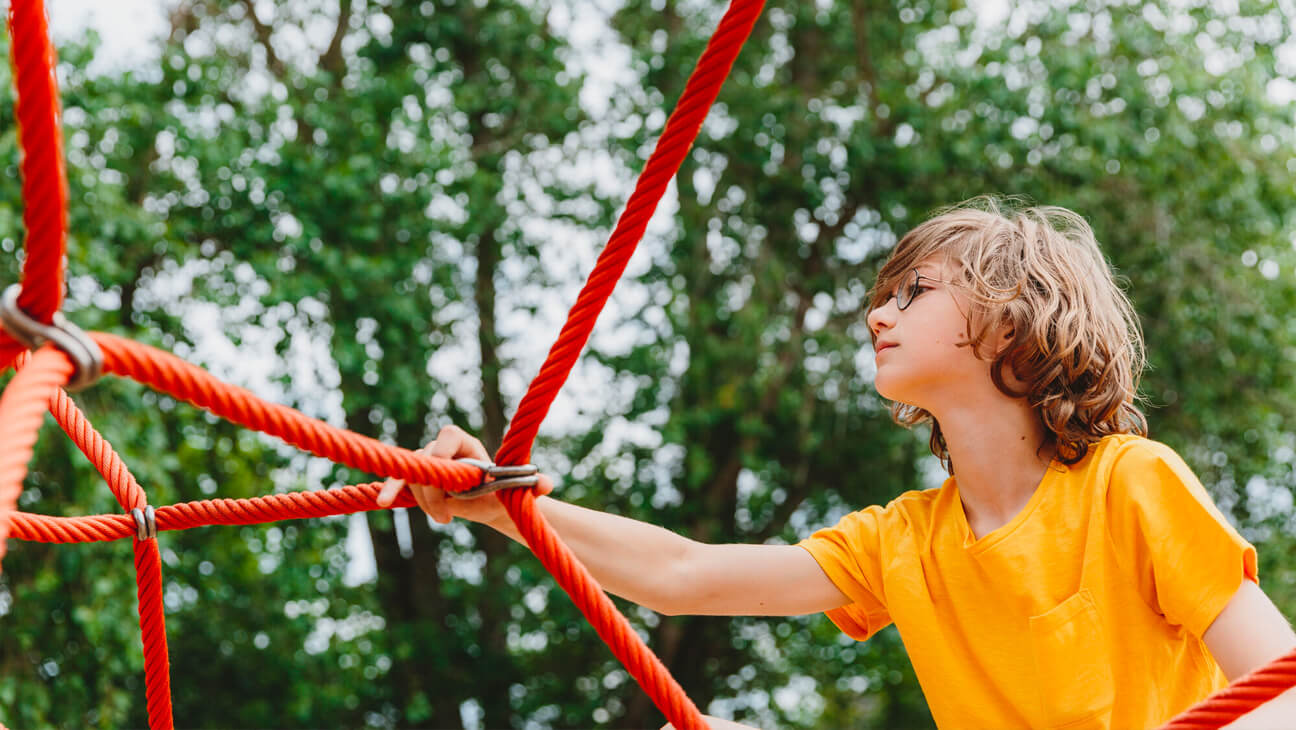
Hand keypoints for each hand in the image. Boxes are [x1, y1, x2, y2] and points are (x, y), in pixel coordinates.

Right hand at [375, 424, 553, 526]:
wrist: (492, 502)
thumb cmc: (505, 492)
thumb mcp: (518, 491)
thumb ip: (532, 485)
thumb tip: (548, 483)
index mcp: (466, 444)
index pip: (447, 435)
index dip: (442, 452)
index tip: (445, 479)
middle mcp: (443, 449)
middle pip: (425, 460)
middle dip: (432, 490)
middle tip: (447, 516)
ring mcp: (427, 464)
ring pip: (411, 474)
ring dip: (423, 500)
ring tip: (444, 519)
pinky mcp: (417, 481)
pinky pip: (399, 481)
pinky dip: (392, 490)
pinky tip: (384, 502)